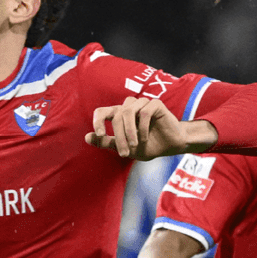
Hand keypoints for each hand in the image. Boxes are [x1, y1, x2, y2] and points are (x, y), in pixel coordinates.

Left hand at [86, 97, 217, 159]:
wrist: (170, 146)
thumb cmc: (147, 145)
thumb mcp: (125, 147)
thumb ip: (107, 142)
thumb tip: (86, 137)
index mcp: (119, 115)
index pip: (102, 111)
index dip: (98, 121)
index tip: (101, 134)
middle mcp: (129, 107)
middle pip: (116, 116)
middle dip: (118, 137)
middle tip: (124, 153)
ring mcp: (142, 104)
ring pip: (127, 111)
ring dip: (129, 131)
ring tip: (134, 145)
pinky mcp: (155, 104)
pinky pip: (144, 112)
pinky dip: (142, 127)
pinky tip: (145, 138)